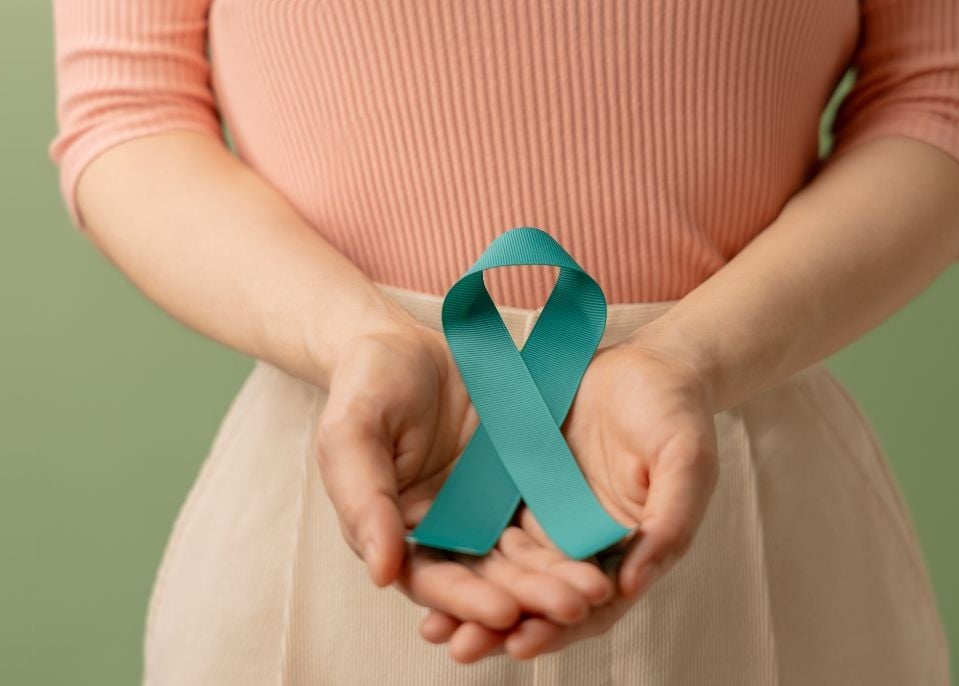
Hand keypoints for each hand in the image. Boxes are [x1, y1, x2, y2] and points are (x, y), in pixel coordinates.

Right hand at [313, 312, 615, 634]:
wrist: (406, 340)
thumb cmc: (367, 383)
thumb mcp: (351, 431)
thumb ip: (362, 497)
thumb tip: (382, 572)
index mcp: (398, 532)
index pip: (432, 579)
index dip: (465, 600)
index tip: (504, 612)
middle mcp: (446, 531)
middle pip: (488, 577)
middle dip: (530, 597)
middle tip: (574, 607)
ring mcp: (487, 508)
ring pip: (526, 553)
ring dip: (560, 576)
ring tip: (599, 590)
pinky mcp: (521, 481)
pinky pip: (549, 511)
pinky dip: (574, 534)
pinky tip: (607, 546)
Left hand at [417, 337, 720, 660]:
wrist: (645, 358)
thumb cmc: (675, 411)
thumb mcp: (687, 461)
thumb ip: (670, 521)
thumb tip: (634, 585)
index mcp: (627, 550)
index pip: (591, 605)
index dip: (559, 627)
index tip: (522, 643)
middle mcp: (581, 543)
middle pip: (539, 597)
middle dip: (501, 627)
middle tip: (461, 648)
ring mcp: (546, 516)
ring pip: (505, 568)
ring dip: (471, 600)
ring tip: (433, 628)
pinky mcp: (516, 484)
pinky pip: (484, 521)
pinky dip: (459, 546)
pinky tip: (425, 560)